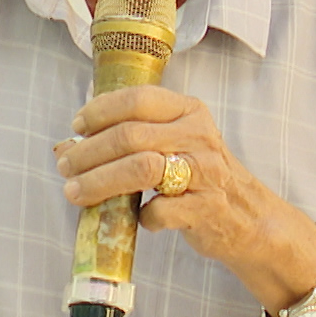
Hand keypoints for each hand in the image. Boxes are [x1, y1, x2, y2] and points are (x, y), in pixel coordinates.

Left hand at [55, 86, 295, 272]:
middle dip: (89, 152)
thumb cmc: (200, 176)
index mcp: (188, 110)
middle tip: (65, 166)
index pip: (137, 99)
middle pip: (130, 136)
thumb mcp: (174, 143)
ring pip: (141, 169)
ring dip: (100, 182)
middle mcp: (198, 135)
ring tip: (75, 192)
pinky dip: (142, 216)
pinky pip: (161, 210)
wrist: (249, 217)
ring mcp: (205, 172)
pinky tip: (137, 218)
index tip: (76, 127)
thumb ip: (130, 137)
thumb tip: (67, 144)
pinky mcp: (207, 208)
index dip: (100, 111)